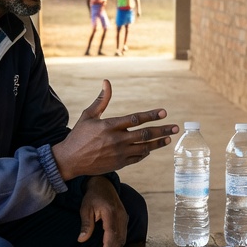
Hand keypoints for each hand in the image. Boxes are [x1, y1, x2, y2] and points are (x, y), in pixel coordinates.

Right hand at [51, 79, 176, 179]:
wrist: (70, 160)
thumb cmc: (79, 135)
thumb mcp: (88, 115)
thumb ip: (101, 100)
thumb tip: (107, 82)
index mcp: (110, 126)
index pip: (136, 119)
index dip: (151, 115)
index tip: (164, 112)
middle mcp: (117, 140)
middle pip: (145, 134)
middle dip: (162, 130)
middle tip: (176, 128)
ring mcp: (119, 153)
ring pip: (144, 148)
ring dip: (158, 143)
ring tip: (169, 139)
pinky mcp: (119, 164)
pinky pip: (137, 158)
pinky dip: (146, 153)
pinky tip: (152, 148)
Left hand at [78, 177, 127, 246]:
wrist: (103, 185)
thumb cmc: (93, 196)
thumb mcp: (85, 208)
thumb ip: (86, 224)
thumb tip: (82, 239)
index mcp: (111, 212)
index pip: (111, 233)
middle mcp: (120, 216)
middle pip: (118, 240)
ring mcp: (124, 218)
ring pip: (122, 240)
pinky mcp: (124, 221)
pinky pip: (123, 236)